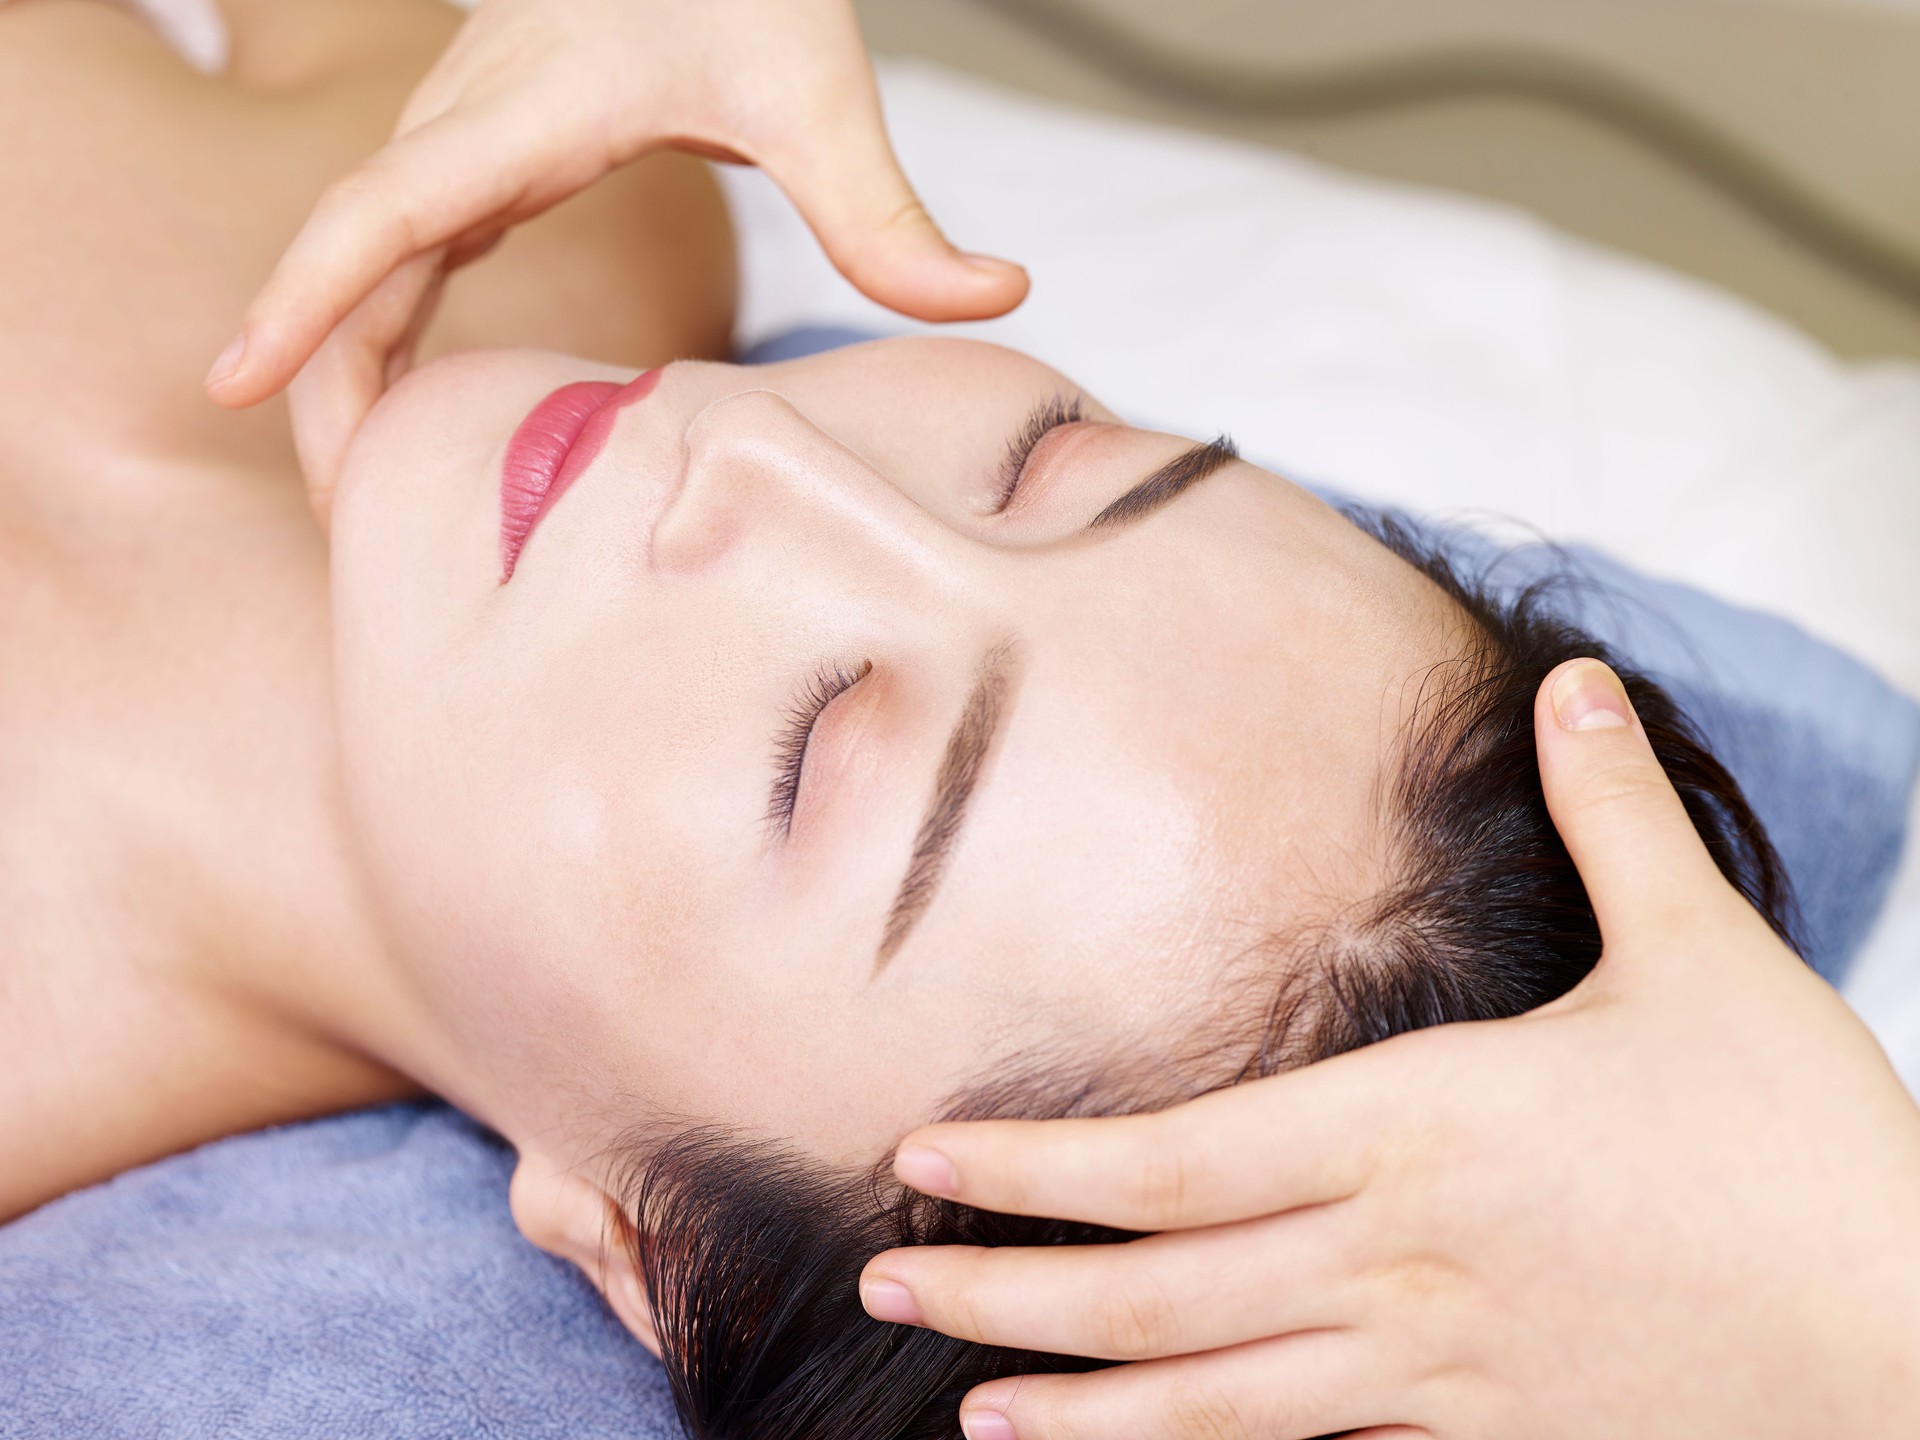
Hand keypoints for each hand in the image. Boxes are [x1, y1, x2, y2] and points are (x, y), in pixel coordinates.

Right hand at [204, 0, 1026, 518]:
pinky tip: (406, 424)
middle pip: (351, 258)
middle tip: (335, 524)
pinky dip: (380, 335)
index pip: (386, 207)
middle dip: (321, 380)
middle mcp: (468, 123)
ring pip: (363, 262)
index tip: (235, 380)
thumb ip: (890, 213)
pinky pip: (402, 256)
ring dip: (345, 372)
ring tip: (358, 504)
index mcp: (525, 111)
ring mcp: (465, 139)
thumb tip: (1003, 294)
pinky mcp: (485, 160)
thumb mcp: (820, 91)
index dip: (308, 295)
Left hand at [861, 658, 1919, 1439]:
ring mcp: (1437, 1365)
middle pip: (1160, 1287)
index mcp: (1426, 1127)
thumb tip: (1574, 679)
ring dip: (1083, 1404)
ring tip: (974, 1407)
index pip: (1179, 1158)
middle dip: (1011, 1289)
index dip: (1038, 1167)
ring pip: (1217, 1399)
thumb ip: (1613, 817)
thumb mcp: (1707, 959)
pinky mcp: (1489, 1437)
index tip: (929, 1158)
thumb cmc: (1809, 1151)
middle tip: (893, 1275)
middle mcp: (1400, 1254)